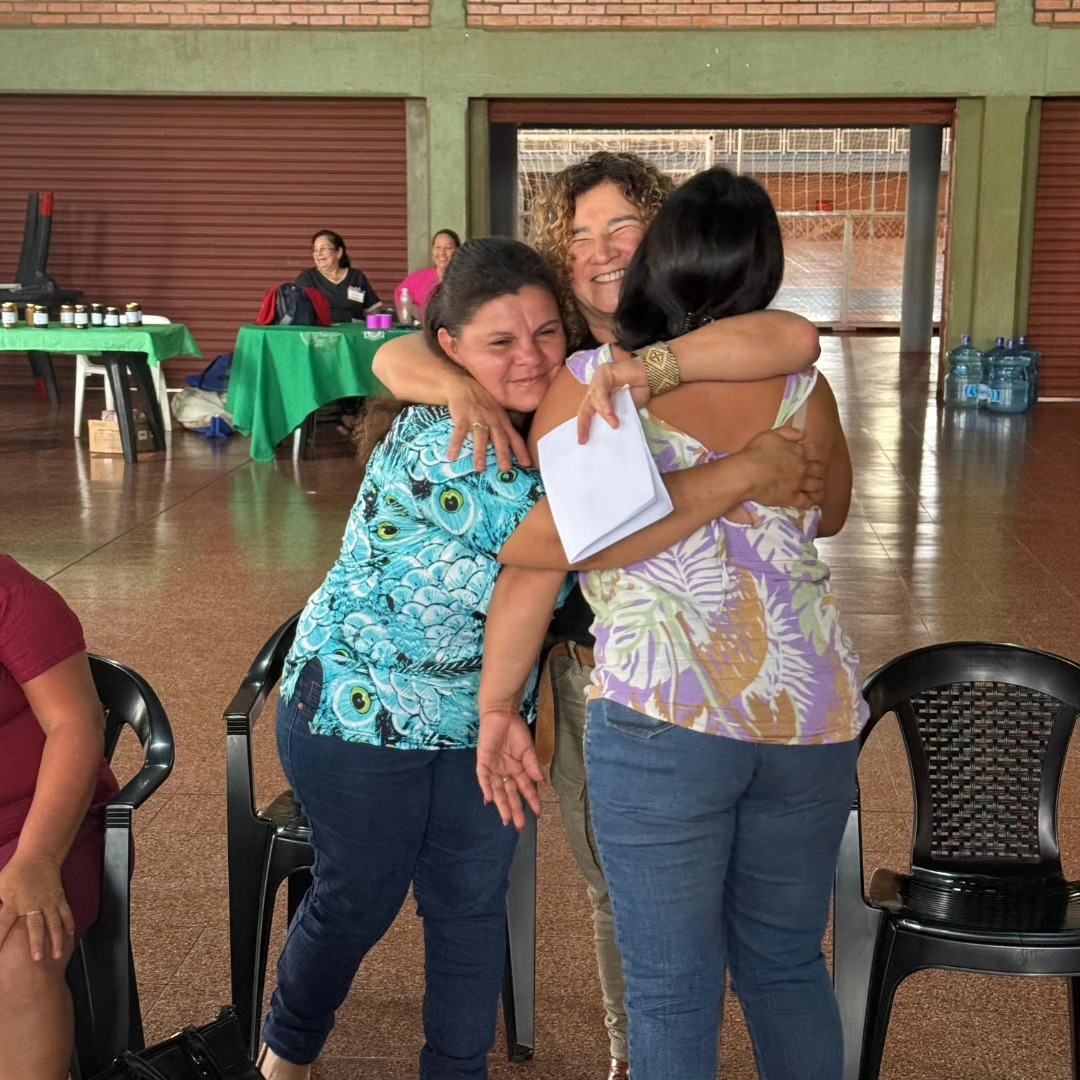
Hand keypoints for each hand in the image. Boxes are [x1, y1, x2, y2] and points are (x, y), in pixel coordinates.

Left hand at [0, 851, 74, 960]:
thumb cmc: (14, 873)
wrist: (38, 857)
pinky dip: (69, 924)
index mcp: (13, 903)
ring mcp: (48, 902)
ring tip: (57, 955)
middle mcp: (32, 905)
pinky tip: (71, 935)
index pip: (3, 925)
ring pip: (53, 923)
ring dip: (56, 939)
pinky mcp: (58, 898)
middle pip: (34, 926)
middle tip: (37, 959)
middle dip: (36, 943)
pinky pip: (65, 912)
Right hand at [446, 380, 530, 471]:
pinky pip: (459, 432)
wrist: (462, 385)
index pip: (514, 436)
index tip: (527, 465)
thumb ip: (503, 429)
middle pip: (499, 437)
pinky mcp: (462, 416)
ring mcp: (477, 416)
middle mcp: (492, 418)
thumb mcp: (496, 413)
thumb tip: (510, 452)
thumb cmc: (482, 403)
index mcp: (502, 420)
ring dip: (480, 452)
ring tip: (480, 468)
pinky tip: (452, 457)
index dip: (521, 450)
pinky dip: (456, 444)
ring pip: (480, 435)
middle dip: (503, 452)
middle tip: (505, 468)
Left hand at [476, 709, 543, 830]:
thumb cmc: (515, 729)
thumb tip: (541, 782)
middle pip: (510, 794)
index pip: (524, 789)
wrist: (502, 713)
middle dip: (515, 810)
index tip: (538, 814)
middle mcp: (505, 771)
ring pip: (497, 791)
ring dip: (501, 805)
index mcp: (517, 768)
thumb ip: (532, 766)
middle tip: (520, 826)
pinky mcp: (483, 761)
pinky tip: (489, 800)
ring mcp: (493, 767)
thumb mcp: (528, 750)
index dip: (531, 801)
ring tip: (507, 819)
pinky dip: (486, 788)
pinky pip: (483, 777)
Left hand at [576, 356, 651, 444]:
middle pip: (584, 408)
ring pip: (595, 400)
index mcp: (598, 397)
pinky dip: (605, 403)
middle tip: (584, 438)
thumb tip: (607, 432)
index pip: (586, 413)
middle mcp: (595, 388)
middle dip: (583, 424)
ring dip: (605, 414)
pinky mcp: (603, 372)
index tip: (582, 442)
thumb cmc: (639, 392)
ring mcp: (598, 379)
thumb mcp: (625, 410)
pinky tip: (610, 412)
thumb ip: (614, 417)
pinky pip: (601, 391)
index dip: (584, 427)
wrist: (651, 376)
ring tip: (614, 423)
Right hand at [738, 427, 825, 509]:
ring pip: (817, 485)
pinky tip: (813, 501)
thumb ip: (789, 432)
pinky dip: (813, 500)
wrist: (746, 474)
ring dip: (818, 485)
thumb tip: (803, 434)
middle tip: (816, 474)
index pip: (816, 453)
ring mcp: (799, 484)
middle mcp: (802, 467)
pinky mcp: (792, 498)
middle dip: (819, 471)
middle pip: (819, 470)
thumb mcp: (770, 435)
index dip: (817, 456)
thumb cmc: (755, 453)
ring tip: (816, 487)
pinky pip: (808, 501)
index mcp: (798, 451)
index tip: (814, 459)